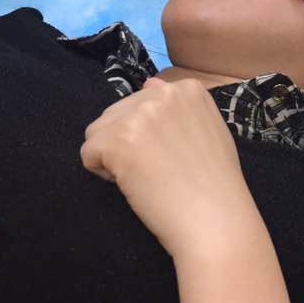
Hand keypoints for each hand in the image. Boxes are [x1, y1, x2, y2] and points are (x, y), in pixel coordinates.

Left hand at [81, 79, 260, 260]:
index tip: (171, 157)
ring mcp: (138, 114)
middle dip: (127, 143)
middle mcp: (162, 93)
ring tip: (144, 177)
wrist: (215, 220)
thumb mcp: (208, 130)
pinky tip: (133, 185)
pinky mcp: (117, 139)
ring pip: (98, 132)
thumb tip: (150, 82)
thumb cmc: (215, 185)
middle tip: (157, 171)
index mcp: (188, 89)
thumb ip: (179, 109)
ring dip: (112, 157)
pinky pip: (88, 154)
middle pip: (117, 114)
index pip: (142, 104)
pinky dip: (102, 174)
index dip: (149, 136)